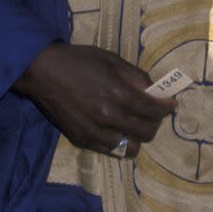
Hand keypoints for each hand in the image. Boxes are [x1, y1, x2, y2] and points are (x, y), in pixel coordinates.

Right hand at [13, 41, 174, 157]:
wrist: (42, 72)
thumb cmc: (79, 61)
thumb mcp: (112, 60)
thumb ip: (137, 78)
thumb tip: (157, 92)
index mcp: (119, 94)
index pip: (155, 111)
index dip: (167, 108)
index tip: (170, 105)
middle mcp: (109, 117)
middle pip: (148, 132)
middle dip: (155, 122)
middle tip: (151, 114)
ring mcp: (95, 132)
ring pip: (132, 147)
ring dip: (137, 136)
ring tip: (133, 124)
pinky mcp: (82, 140)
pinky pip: (111, 150)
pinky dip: (119, 142)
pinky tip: (116, 130)